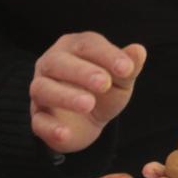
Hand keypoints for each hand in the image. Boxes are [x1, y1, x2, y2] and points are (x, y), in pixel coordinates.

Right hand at [30, 33, 146, 152]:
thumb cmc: (104, 90)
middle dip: (81, 72)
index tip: (126, 69)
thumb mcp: (121, 79)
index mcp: (74, 47)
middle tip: (103, 83)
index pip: (87, 44)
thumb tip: (139, 50)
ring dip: (65, 96)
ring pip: (42, 88)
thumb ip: (129, 66)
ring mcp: (41, 90)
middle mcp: (52, 63)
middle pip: (58, 62)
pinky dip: (50, 127)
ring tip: (88, 104)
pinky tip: (64, 133)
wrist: (88, 121)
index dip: (107, 55)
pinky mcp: (38, 117)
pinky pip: (38, 121)